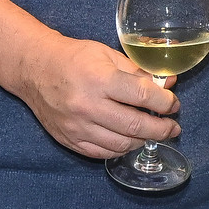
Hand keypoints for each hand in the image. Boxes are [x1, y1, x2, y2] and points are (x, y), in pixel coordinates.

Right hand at [13, 33, 181, 159]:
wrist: (35, 70)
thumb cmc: (74, 58)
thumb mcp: (108, 55)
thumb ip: (138, 72)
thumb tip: (168, 84)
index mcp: (100, 80)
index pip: (142, 97)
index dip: (165, 103)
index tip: (173, 105)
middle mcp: (88, 106)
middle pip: (135, 125)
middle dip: (161, 129)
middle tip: (173, 127)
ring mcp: (77, 127)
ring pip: (122, 144)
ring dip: (144, 140)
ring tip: (153, 133)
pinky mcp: (70, 140)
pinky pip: (104, 153)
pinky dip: (122, 148)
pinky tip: (131, 139)